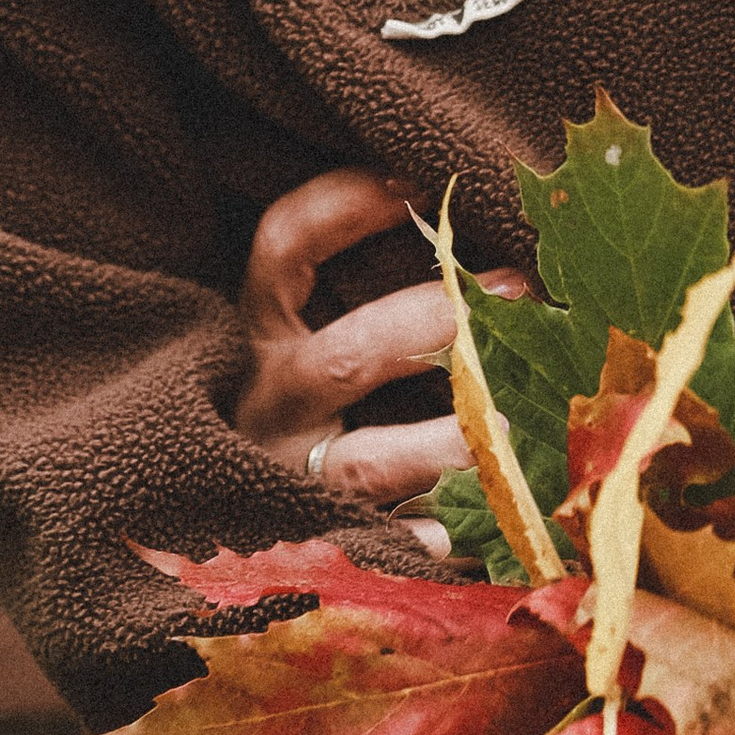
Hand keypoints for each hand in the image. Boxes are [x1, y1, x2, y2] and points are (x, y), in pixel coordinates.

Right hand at [230, 168, 513, 547]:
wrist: (217, 541)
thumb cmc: (300, 417)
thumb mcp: (305, 347)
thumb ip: (369, 297)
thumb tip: (477, 238)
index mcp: (262, 340)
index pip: (282, 250)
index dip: (340, 207)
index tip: (414, 181)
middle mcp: (271, 408)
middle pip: (345, 358)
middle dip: (433, 323)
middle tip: (516, 290)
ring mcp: (293, 486)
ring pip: (373, 464)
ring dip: (452, 442)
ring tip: (517, 424)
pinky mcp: (326, 552)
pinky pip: (392, 550)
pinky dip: (441, 542)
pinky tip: (492, 532)